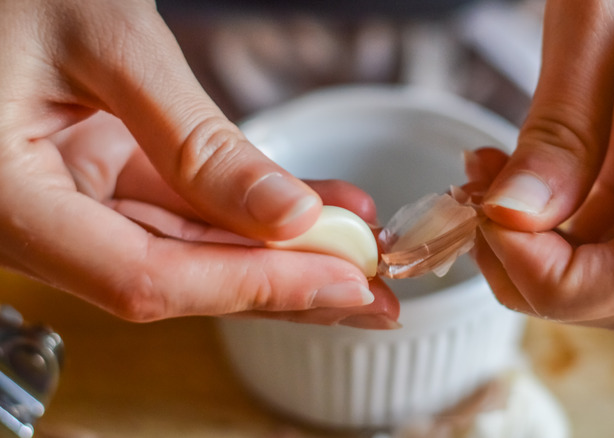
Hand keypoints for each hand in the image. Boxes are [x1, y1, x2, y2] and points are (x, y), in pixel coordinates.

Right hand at [0, 0, 384, 324]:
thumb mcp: (109, 44)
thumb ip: (194, 140)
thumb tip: (288, 216)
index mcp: (9, 202)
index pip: (145, 278)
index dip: (251, 288)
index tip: (340, 283)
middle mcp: (33, 221)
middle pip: (177, 278)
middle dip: (283, 285)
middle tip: (372, 293)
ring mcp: (68, 200)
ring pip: (188, 247)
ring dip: (277, 250)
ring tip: (358, 246)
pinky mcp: (95, 174)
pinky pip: (179, 204)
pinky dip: (247, 207)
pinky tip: (315, 207)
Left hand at [472, 0, 613, 333]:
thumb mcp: (599, 15)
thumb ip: (562, 126)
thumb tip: (512, 217)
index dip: (557, 279)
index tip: (488, 225)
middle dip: (543, 276)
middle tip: (478, 214)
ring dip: (546, 251)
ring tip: (488, 187)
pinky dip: (564, 224)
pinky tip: (520, 181)